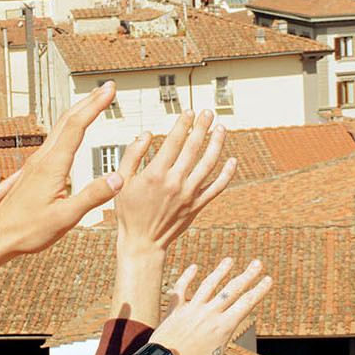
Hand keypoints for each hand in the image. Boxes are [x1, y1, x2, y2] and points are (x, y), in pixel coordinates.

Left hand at [0, 82, 125, 260]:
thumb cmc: (27, 230)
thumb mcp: (66, 217)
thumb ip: (93, 196)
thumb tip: (119, 178)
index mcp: (52, 165)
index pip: (77, 126)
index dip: (95, 105)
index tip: (110, 90)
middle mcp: (43, 158)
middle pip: (68, 119)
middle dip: (89, 101)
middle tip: (107, 87)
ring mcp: (36, 162)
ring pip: (60, 127)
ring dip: (79, 111)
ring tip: (94, 102)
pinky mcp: (34, 169)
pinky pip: (55, 138)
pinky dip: (70, 126)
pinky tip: (73, 130)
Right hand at [113, 110, 235, 255]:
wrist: (143, 243)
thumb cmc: (129, 212)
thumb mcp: (122, 181)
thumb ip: (132, 154)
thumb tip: (146, 134)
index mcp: (155, 174)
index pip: (174, 141)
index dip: (183, 124)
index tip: (189, 112)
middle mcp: (175, 182)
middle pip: (194, 148)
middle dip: (202, 127)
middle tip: (208, 113)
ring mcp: (189, 194)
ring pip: (209, 163)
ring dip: (217, 144)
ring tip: (221, 128)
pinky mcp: (198, 205)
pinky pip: (217, 187)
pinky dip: (227, 173)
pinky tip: (232, 160)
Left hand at [150, 258, 271, 354]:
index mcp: (222, 328)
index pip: (246, 304)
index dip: (259, 291)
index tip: (268, 280)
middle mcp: (208, 314)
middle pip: (232, 290)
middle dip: (247, 275)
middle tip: (257, 263)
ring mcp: (191, 310)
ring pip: (209, 285)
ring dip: (221, 271)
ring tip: (230, 260)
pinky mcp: (175, 310)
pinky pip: (181, 288)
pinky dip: (187, 276)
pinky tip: (193, 267)